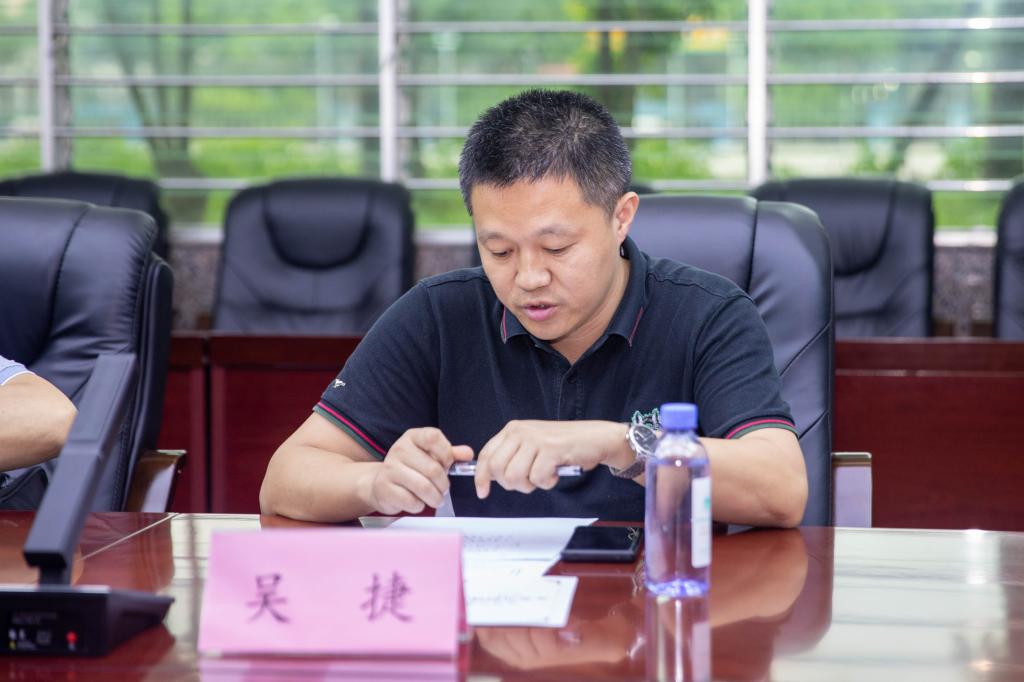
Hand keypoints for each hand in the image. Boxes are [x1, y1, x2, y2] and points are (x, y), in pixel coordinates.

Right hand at [368, 427, 472, 514]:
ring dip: (435, 497)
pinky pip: (411, 501)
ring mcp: (390, 468)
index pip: (433, 437)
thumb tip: (468, 453)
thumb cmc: (411, 469)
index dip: (446, 453)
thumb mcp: (430, 456)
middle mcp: (399, 449)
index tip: (448, 464)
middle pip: (432, 469)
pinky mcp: (385, 488)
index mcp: (413, 437)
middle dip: (444, 484)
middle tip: (444, 489)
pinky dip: (420, 506)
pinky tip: (418, 502)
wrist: (381, 482)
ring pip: (423, 487)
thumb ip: (450, 454)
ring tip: (436, 498)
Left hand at [474, 420, 629, 497]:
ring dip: (530, 485)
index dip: (481, 477)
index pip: (486, 455)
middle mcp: (521, 431)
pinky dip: (546, 483)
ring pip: (514, 477)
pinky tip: (555, 473)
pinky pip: (537, 478)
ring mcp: (535, 439)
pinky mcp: (551, 449)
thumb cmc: (564, 445)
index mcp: (513, 430)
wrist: (595, 438)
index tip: (483, 492)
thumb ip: (512, 457)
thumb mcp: (532, 445)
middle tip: (528, 482)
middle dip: (510, 484)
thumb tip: (489, 477)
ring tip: (543, 476)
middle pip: (497, 469)